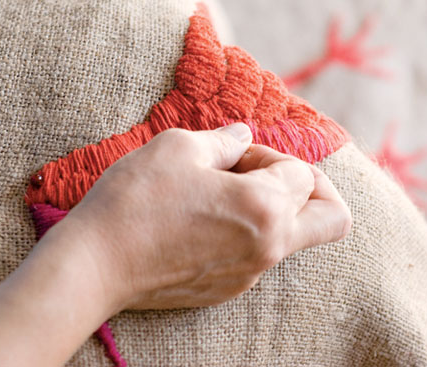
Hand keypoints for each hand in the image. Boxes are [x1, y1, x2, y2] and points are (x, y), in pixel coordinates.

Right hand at [0, 123, 350, 366]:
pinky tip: (206, 219)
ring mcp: (251, 273)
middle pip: (333, 218)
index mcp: (266, 208)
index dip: (270, 154)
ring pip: (297, 237)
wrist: (94, 266)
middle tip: (267, 175)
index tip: (233, 156)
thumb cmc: (135, 200)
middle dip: (312, 187)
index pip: (303, 172)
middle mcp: (269, 247)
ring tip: (225, 194)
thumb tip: (243, 137)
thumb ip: (225, 139)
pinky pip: (263, 255)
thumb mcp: (179, 147)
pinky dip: (251, 231)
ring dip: (276, 208)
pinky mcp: (229, 289)